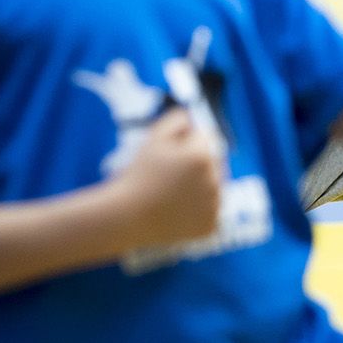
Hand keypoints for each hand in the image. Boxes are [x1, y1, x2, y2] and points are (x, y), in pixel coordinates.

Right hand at [113, 109, 222, 250]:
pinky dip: (197, 210)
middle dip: (197, 164)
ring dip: (200, 187)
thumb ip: (177, 120)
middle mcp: (215, 180)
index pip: (206, 137)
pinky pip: (209, 211)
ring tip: (171, 193)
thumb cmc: (138, 175)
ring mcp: (215, 205)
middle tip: (170, 175)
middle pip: (214, 162)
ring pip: (214, 187)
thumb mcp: (154, 139)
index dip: (186, 143)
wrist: (127, 216)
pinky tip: (176, 211)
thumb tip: (193, 117)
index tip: (169, 155)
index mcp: (202, 156)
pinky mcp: (210, 225)